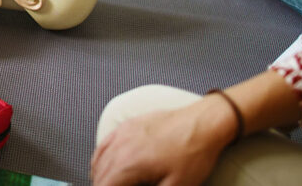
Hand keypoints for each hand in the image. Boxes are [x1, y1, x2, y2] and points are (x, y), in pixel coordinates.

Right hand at [91, 100, 232, 185]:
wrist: (202, 123)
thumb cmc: (193, 154)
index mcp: (129, 165)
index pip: (104, 185)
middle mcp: (120, 147)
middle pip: (100, 175)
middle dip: (103, 185)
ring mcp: (122, 133)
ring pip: (99, 160)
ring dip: (100, 175)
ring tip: (108, 184)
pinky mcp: (128, 125)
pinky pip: (104, 144)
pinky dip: (100, 158)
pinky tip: (103, 165)